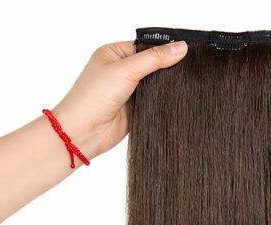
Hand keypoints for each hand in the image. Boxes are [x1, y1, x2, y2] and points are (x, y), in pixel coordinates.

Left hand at [52, 41, 187, 159]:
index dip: (163, 49)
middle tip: (186, 69)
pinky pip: (155, 101)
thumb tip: (180, 47)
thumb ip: (154, 59)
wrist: (84, 132)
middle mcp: (121, 70)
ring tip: (181, 85)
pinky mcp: (136, 108)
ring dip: (165, 86)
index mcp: (114, 53)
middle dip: (166, 68)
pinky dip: (163, 100)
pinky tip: (174, 99)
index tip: (184, 51)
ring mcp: (129, 90)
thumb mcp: (125, 70)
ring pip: (156, 84)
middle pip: (153, 64)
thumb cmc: (92, 97)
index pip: (146, 46)